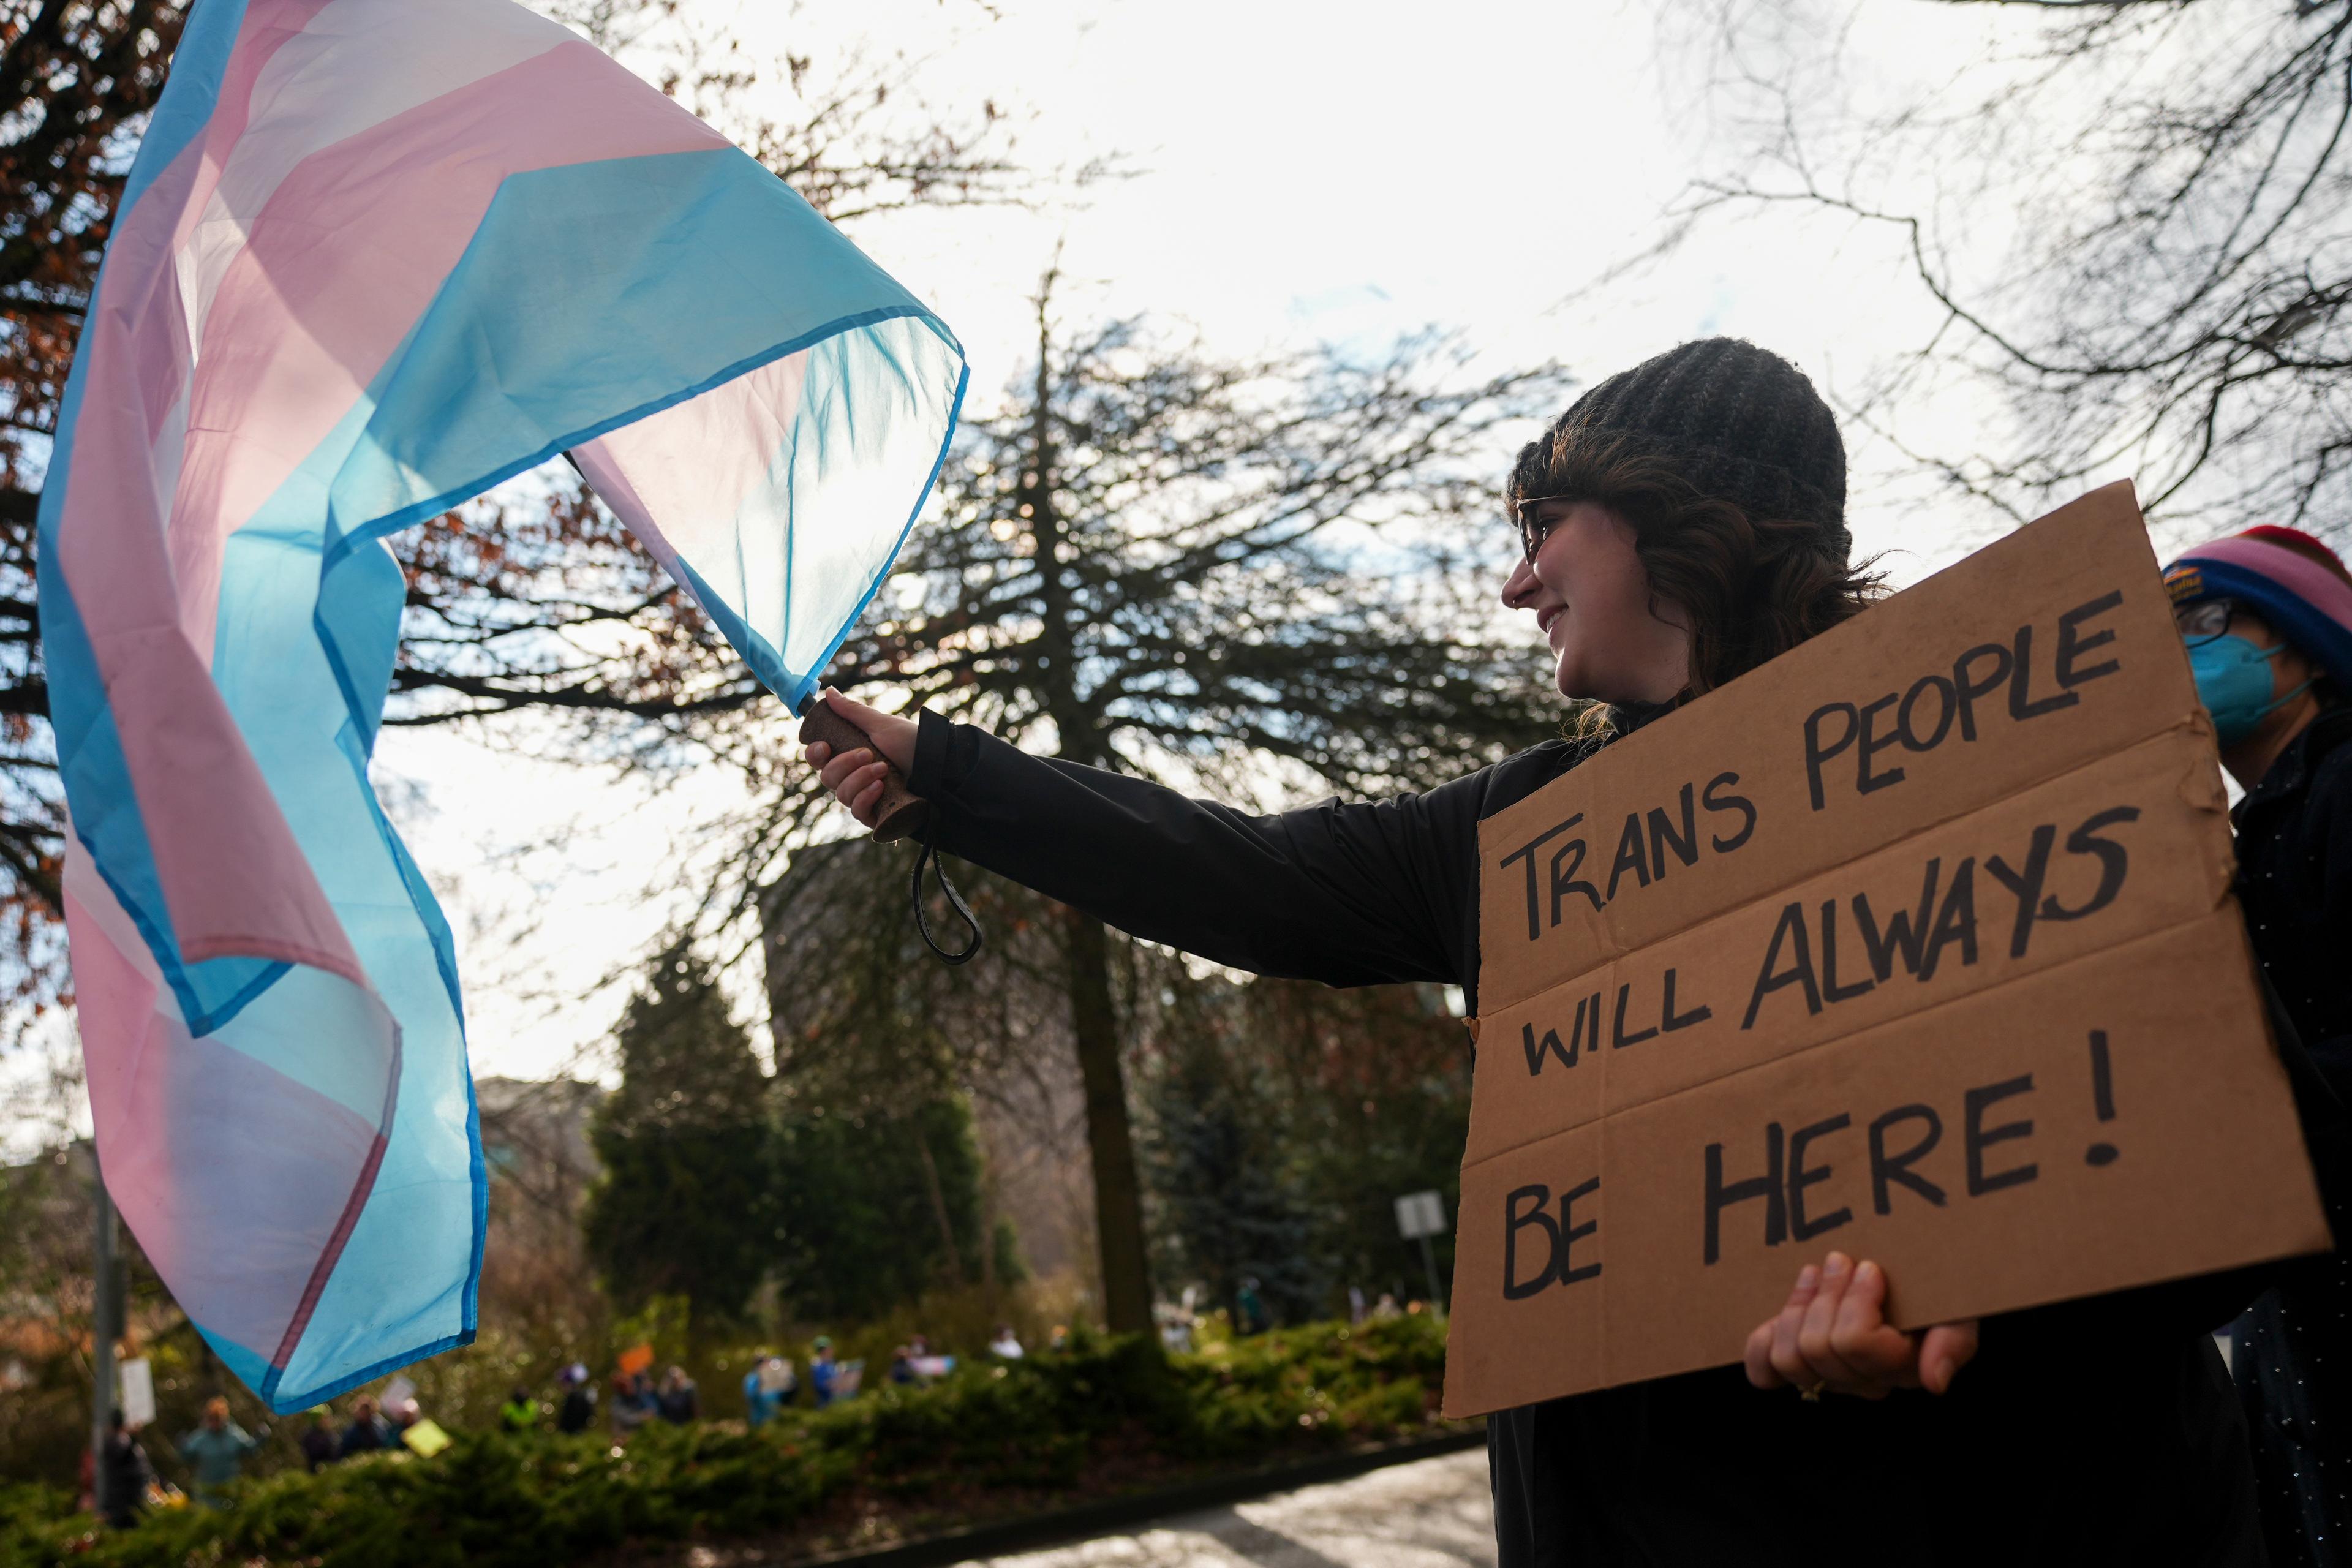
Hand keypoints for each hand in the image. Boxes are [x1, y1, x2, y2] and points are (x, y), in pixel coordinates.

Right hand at [802, 688, 918, 830]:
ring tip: (884, 769)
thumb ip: (852, 711)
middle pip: (827, 777)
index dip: (815, 754)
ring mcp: (864, 797)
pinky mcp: (876, 815)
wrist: (940, 766)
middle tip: (868, 754)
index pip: (818, 759)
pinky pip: (857, 812)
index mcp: (850, 754)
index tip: (824, 746)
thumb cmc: (912, 743)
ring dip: (860, 778)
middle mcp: (854, 776)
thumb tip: (828, 691)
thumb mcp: (881, 725)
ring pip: (842, 795)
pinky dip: (865, 798)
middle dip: (844, 764)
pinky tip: (880, 788)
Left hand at [1742, 1250, 1978, 1399]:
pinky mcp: (1796, 1362)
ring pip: (1790, 1360)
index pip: (1856, 1345)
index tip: (1871, 1268)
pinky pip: (1765, 1371)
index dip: (1856, 1301)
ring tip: (1815, 1274)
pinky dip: (1763, 1342)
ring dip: (1798, 1308)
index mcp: (1901, 1368)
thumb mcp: (1959, 1308)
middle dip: (1826, 1296)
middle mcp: (1864, 1381)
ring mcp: (1828, 1375)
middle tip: (1840, 1261)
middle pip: (1819, 1349)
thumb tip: (1933, 1381)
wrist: (1917, 1274)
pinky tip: (1779, 1316)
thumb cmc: (1937, 1290)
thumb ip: (1954, 1343)